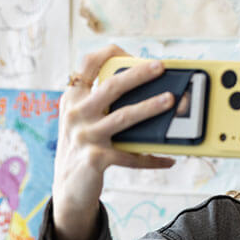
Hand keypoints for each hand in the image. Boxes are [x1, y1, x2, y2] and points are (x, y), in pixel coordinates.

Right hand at [52, 45, 176, 239]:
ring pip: (124, 117)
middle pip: (111, 87)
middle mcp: (76, 114)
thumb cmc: (83, 146)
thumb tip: (143, 85)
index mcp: (72, 98)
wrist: (68, 188)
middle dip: (138, 74)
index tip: (130, 50)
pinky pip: (131, 156)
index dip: (108, 53)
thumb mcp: (83, 120)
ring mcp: (85, 136)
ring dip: (150, 107)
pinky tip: (168, 158)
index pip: (86, 65)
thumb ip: (100, 101)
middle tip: (161, 66)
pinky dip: (151, 158)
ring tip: (170, 100)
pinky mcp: (96, 159)